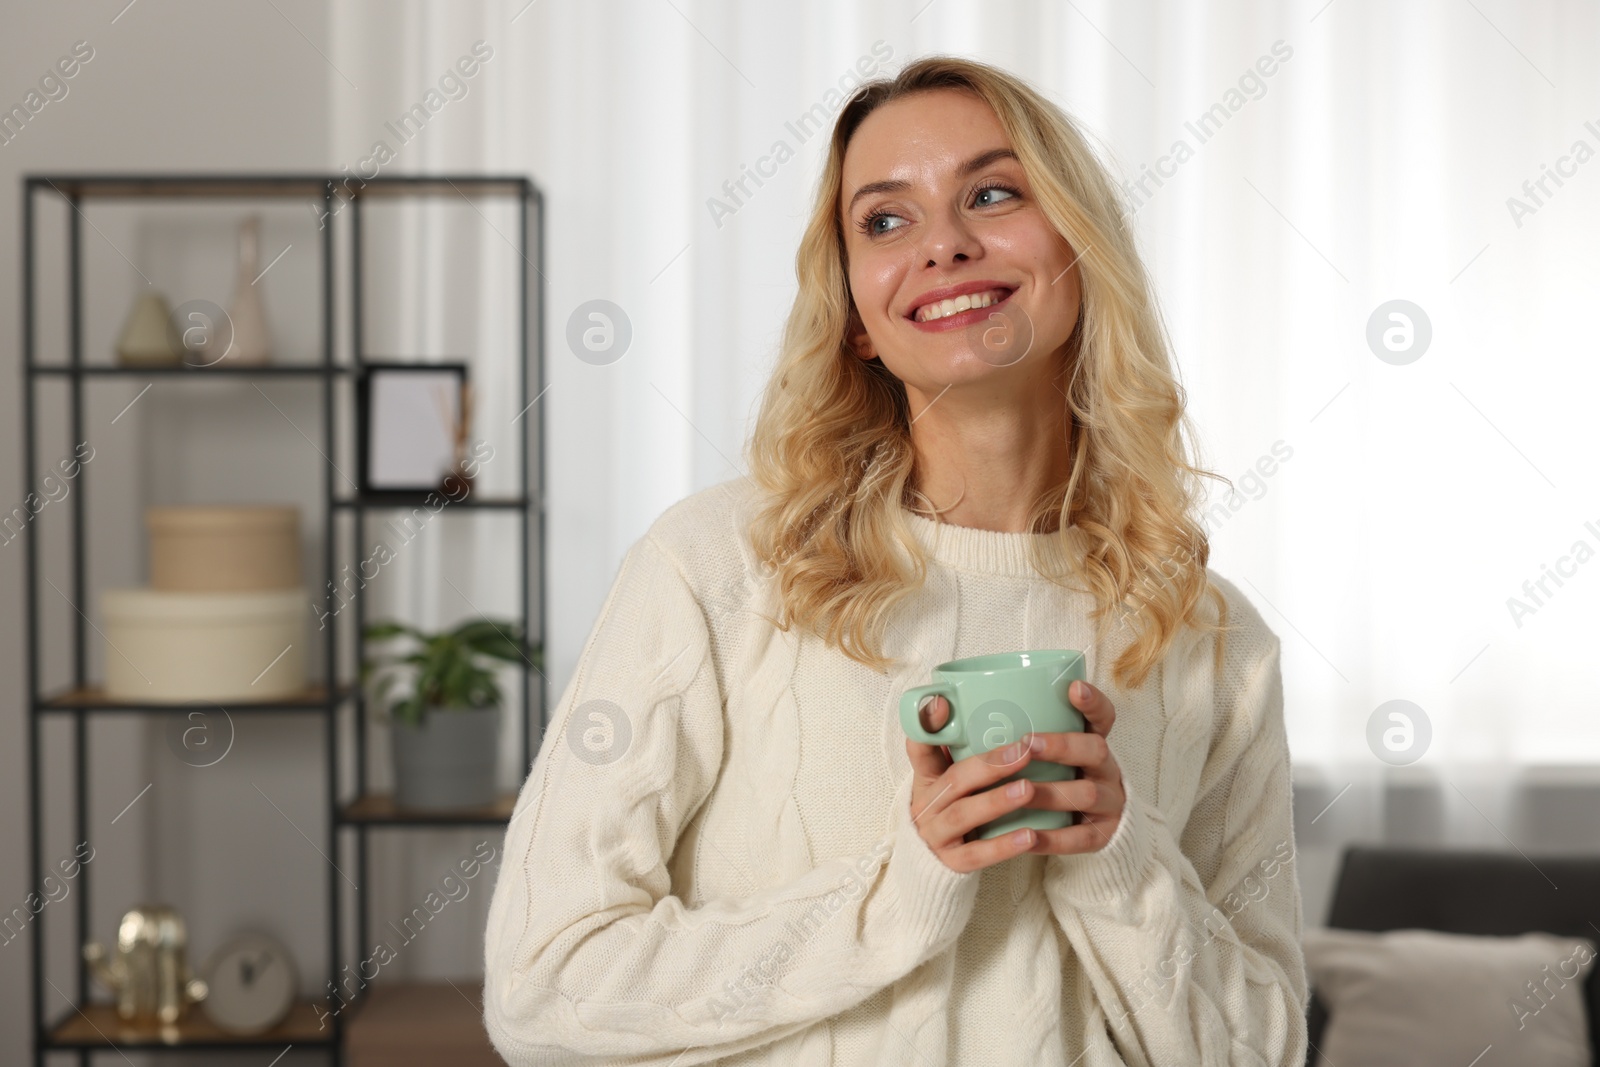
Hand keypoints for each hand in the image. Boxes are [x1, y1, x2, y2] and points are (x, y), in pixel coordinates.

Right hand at [905, 693, 1043, 872]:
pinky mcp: (950, 864)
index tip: (944, 702)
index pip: (919, 746)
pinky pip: (976, 855)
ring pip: (963, 815)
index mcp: (927, 778)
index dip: (927, 725)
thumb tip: (986, 706)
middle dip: (989, 765)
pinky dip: (1002, 846)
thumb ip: (964, 747)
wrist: (933, 864)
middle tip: (1024, 751)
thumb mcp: (950, 778)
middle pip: (954, 780)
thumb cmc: (954, 809)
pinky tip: (1030, 837)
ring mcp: (935, 835)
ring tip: (1028, 790)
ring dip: (996, 801)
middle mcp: (926, 804)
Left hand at [1019, 679, 1125, 855]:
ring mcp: (1108, 803)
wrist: (1082, 828)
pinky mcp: (1101, 836)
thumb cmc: (1047, 778)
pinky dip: (1053, 838)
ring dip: (1053, 792)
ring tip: (1024, 790)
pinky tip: (1028, 835)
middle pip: (1096, 750)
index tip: (1073, 688)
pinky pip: (1080, 838)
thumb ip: (1005, 729)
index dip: (1093, 702)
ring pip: (1087, 794)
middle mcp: (1105, 768)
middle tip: (1029, 743)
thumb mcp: (1040, 752)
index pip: (1103, 716)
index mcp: (1091, 741)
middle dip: (1062, 746)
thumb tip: (940, 703)